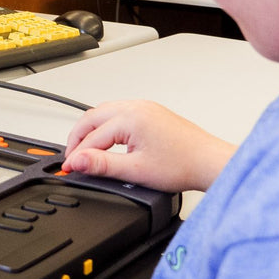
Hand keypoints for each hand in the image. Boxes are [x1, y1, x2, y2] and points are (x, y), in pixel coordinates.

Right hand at [63, 99, 234, 192]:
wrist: (209, 162)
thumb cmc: (183, 165)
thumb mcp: (135, 171)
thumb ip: (102, 165)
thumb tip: (78, 161)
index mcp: (131, 118)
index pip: (92, 136)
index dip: (77, 155)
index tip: (69, 168)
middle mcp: (137, 107)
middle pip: (92, 118)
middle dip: (78, 138)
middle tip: (72, 158)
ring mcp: (145, 107)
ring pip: (104, 113)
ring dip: (91, 130)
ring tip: (85, 151)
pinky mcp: (151, 112)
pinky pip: (119, 113)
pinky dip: (106, 126)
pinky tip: (105, 140)